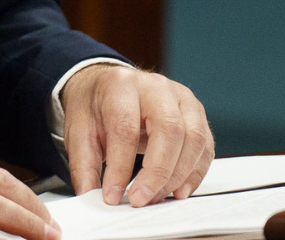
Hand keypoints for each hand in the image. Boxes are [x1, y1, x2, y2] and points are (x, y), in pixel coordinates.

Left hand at [62, 64, 212, 206]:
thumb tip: (90, 196)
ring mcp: (181, 97)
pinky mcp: (197, 113)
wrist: (109, 86)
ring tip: (157, 196)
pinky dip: (195, 173)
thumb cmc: (96, 107)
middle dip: (157, 173)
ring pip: (194, 138)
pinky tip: (177, 189)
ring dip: (179, 175)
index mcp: (120, 85)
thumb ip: (84, 165)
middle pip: (169, 130)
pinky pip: (205, 146)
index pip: (125, 128)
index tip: (112, 195)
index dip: (121, 167)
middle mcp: (155, 87)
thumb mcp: (79, 131)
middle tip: (141, 200)